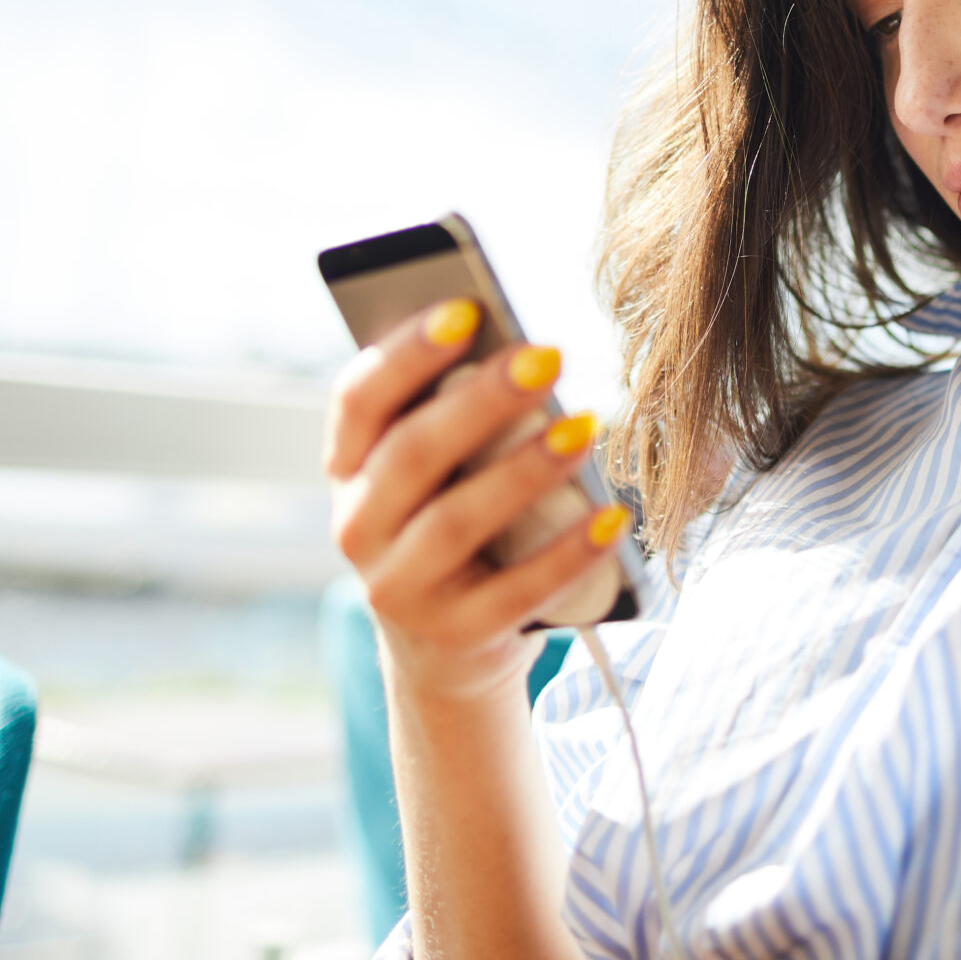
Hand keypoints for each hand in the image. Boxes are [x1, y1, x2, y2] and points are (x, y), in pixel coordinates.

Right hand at [326, 299, 629, 700]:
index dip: (406, 353)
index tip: (466, 308)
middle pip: (412, 453)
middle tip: (548, 355)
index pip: (359, 399)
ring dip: (523, 471)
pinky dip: (566, 554)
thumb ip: (460, 420)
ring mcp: (398, 590)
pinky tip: (612, 517)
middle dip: (482, 400)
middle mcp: (357, 527)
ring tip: (586, 427)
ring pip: (455, 522)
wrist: (446, 651)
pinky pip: (513, 594)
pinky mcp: (452, 637)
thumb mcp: (440, 474)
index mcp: (348, 468)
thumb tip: (532, 358)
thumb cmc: (457, 527)